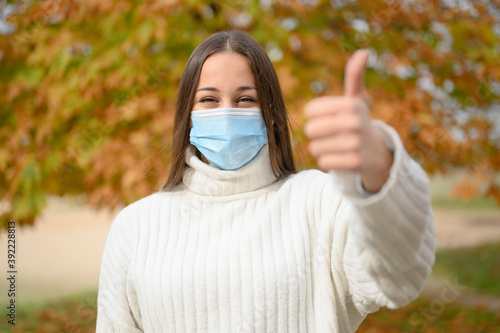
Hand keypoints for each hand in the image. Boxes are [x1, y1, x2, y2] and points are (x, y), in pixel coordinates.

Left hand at [304, 49, 392, 192]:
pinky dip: (328, 163)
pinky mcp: (355, 163)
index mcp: (351, 104)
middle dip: (315, 135)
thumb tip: (363, 52)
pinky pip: (323, 163)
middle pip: (310, 130)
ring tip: (336, 147)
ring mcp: (356, 143)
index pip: (310, 110)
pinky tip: (340, 159)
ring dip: (321, 150)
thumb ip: (355, 77)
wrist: (379, 156)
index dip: (314, 116)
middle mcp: (355, 122)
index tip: (327, 118)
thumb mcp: (357, 100)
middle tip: (329, 135)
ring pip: (315, 148)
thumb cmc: (359, 123)